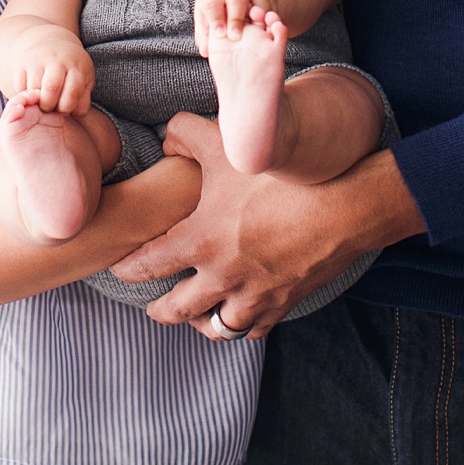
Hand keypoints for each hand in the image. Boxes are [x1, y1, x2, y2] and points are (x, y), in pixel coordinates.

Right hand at [3, 31, 94, 115]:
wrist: (52, 46)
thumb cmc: (71, 70)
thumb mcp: (84, 81)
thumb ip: (82, 100)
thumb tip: (73, 114)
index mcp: (77, 66)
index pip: (72, 92)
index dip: (66, 107)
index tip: (62, 109)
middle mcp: (57, 59)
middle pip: (51, 88)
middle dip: (49, 106)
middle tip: (48, 108)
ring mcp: (38, 59)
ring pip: (33, 89)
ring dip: (35, 102)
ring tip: (40, 102)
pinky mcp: (21, 62)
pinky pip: (20, 87)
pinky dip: (24, 96)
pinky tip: (32, 94)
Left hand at [112, 113, 425, 338]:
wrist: (345, 204)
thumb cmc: (283, 175)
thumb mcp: (227, 145)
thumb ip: (187, 135)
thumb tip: (167, 135)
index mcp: (200, 242)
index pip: (148, 265)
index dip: (127, 269)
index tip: (118, 269)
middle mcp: (223, 277)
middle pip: (176, 310)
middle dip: (159, 309)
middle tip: (152, 306)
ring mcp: (255, 295)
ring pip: (216, 327)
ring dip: (201, 322)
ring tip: (195, 315)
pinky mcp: (284, 303)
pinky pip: (256, 328)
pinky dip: (243, 324)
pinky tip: (241, 313)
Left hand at [193, 0, 281, 53]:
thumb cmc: (217, 5)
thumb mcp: (205, 14)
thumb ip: (204, 33)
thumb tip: (205, 51)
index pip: (212, 4)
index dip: (216, 19)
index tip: (219, 34)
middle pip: (235, 1)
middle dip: (235, 19)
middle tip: (234, 37)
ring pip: (256, 5)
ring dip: (257, 20)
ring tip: (256, 34)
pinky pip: (268, 11)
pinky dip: (268, 22)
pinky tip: (266, 33)